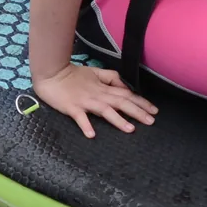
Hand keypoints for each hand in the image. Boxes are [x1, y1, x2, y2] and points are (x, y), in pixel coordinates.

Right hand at [33, 63, 157, 138]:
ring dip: (118, 120)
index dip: (141, 102)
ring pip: (105, 111)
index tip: (154, 111)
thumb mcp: (95, 72)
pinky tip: (92, 135)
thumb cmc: (73, 74)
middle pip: (121, 103)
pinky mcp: (71, 108)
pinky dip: (86, 125)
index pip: (126, 95)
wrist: (52, 73)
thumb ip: (111, 78)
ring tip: (130, 129)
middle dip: (137, 112)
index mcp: (103, 88)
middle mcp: (98, 95)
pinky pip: (80, 118)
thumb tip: (124, 87)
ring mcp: (85, 102)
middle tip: (151, 121)